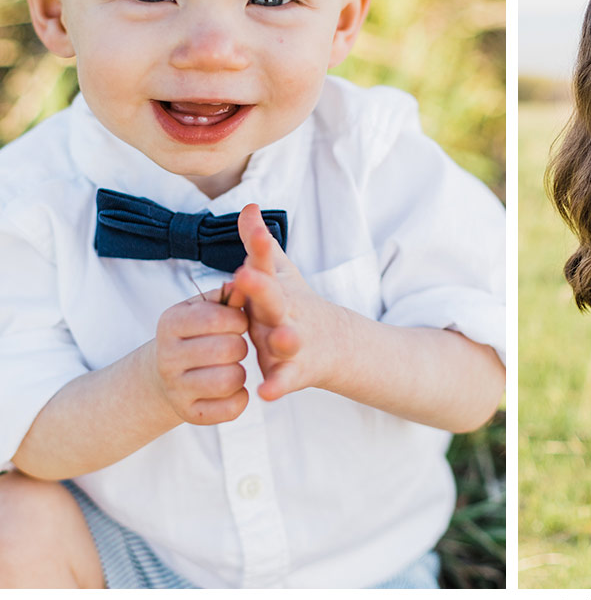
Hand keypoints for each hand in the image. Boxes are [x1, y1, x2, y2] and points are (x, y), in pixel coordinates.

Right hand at [152, 290, 249, 423]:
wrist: (165, 371)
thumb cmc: (195, 332)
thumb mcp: (204, 307)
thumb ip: (227, 296)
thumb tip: (242, 285)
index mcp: (171, 323)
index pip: (217, 318)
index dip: (239, 320)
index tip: (237, 323)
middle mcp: (167, 357)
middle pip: (229, 350)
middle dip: (241, 346)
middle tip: (235, 347)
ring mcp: (175, 388)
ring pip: (231, 380)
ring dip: (241, 373)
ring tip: (231, 367)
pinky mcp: (189, 413)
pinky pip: (232, 408)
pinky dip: (240, 398)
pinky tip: (231, 389)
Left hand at [230, 204, 345, 400]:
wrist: (336, 344)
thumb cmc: (295, 304)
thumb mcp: (277, 273)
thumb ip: (258, 244)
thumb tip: (248, 205)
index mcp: (275, 287)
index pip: (265, 262)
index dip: (257, 244)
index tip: (251, 225)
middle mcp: (286, 312)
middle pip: (274, 298)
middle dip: (261, 286)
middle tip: (245, 273)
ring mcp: (293, 341)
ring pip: (288, 340)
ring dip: (282, 339)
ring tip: (276, 339)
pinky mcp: (295, 370)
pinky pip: (285, 379)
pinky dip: (278, 385)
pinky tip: (266, 393)